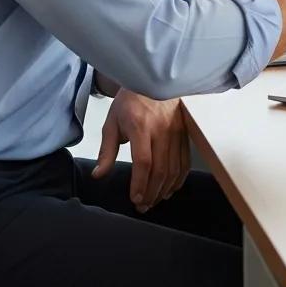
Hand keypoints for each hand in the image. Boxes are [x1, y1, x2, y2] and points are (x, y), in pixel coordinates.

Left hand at [92, 89, 189, 212]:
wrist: (153, 79)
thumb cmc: (129, 102)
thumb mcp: (112, 123)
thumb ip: (107, 151)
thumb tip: (99, 175)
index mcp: (141, 126)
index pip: (144, 161)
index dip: (140, 184)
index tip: (135, 199)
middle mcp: (162, 129)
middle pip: (161, 168)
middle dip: (152, 192)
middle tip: (143, 206)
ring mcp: (176, 130)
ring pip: (175, 167)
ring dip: (165, 188)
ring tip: (155, 200)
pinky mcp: (185, 131)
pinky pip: (185, 159)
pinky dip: (180, 177)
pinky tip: (171, 188)